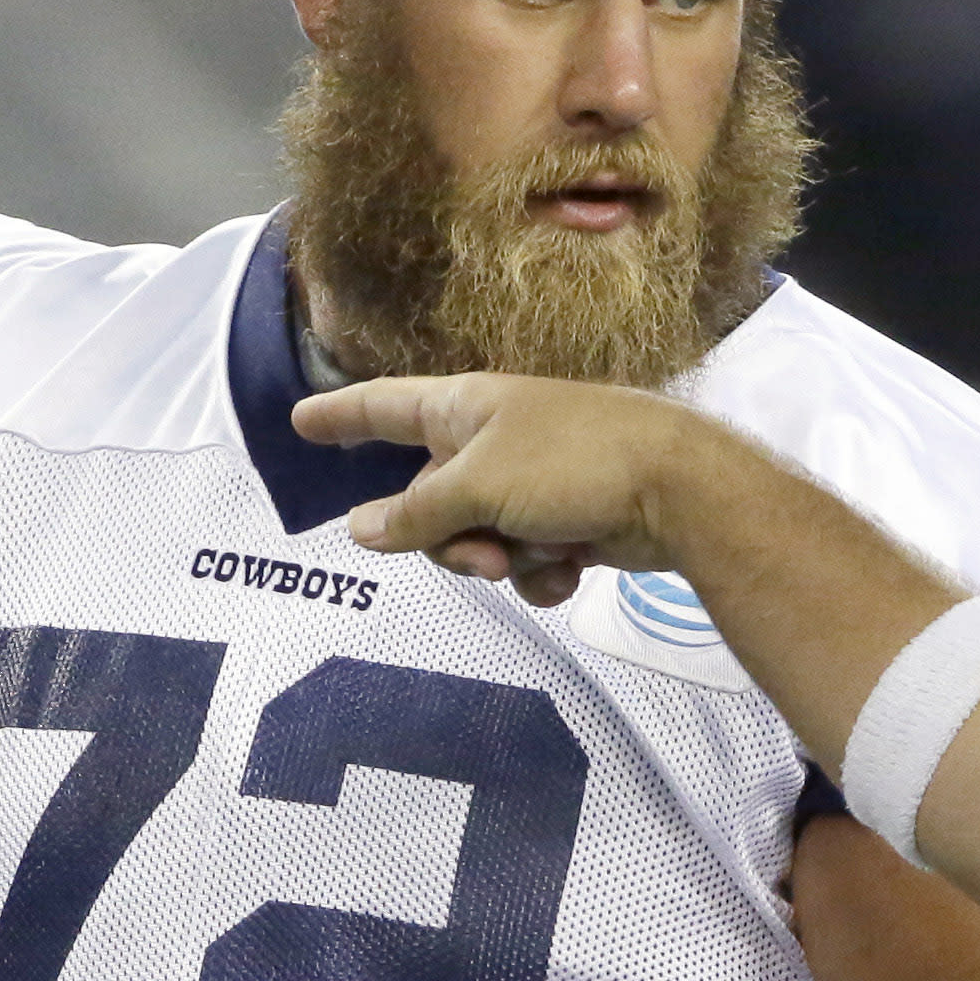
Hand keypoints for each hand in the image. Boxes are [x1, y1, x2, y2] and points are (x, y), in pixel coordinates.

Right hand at [291, 375, 729, 607]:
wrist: (679, 490)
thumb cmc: (571, 464)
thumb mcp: (478, 487)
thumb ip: (415, 513)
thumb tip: (357, 528)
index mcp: (464, 408)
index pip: (384, 408)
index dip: (341, 415)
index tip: (300, 420)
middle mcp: (491, 440)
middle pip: (428, 499)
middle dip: (448, 539)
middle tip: (483, 553)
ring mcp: (530, 482)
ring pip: (475, 538)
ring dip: (496, 561)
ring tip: (535, 557)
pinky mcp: (566, 521)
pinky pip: (522, 559)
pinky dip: (539, 573)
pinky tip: (570, 572)